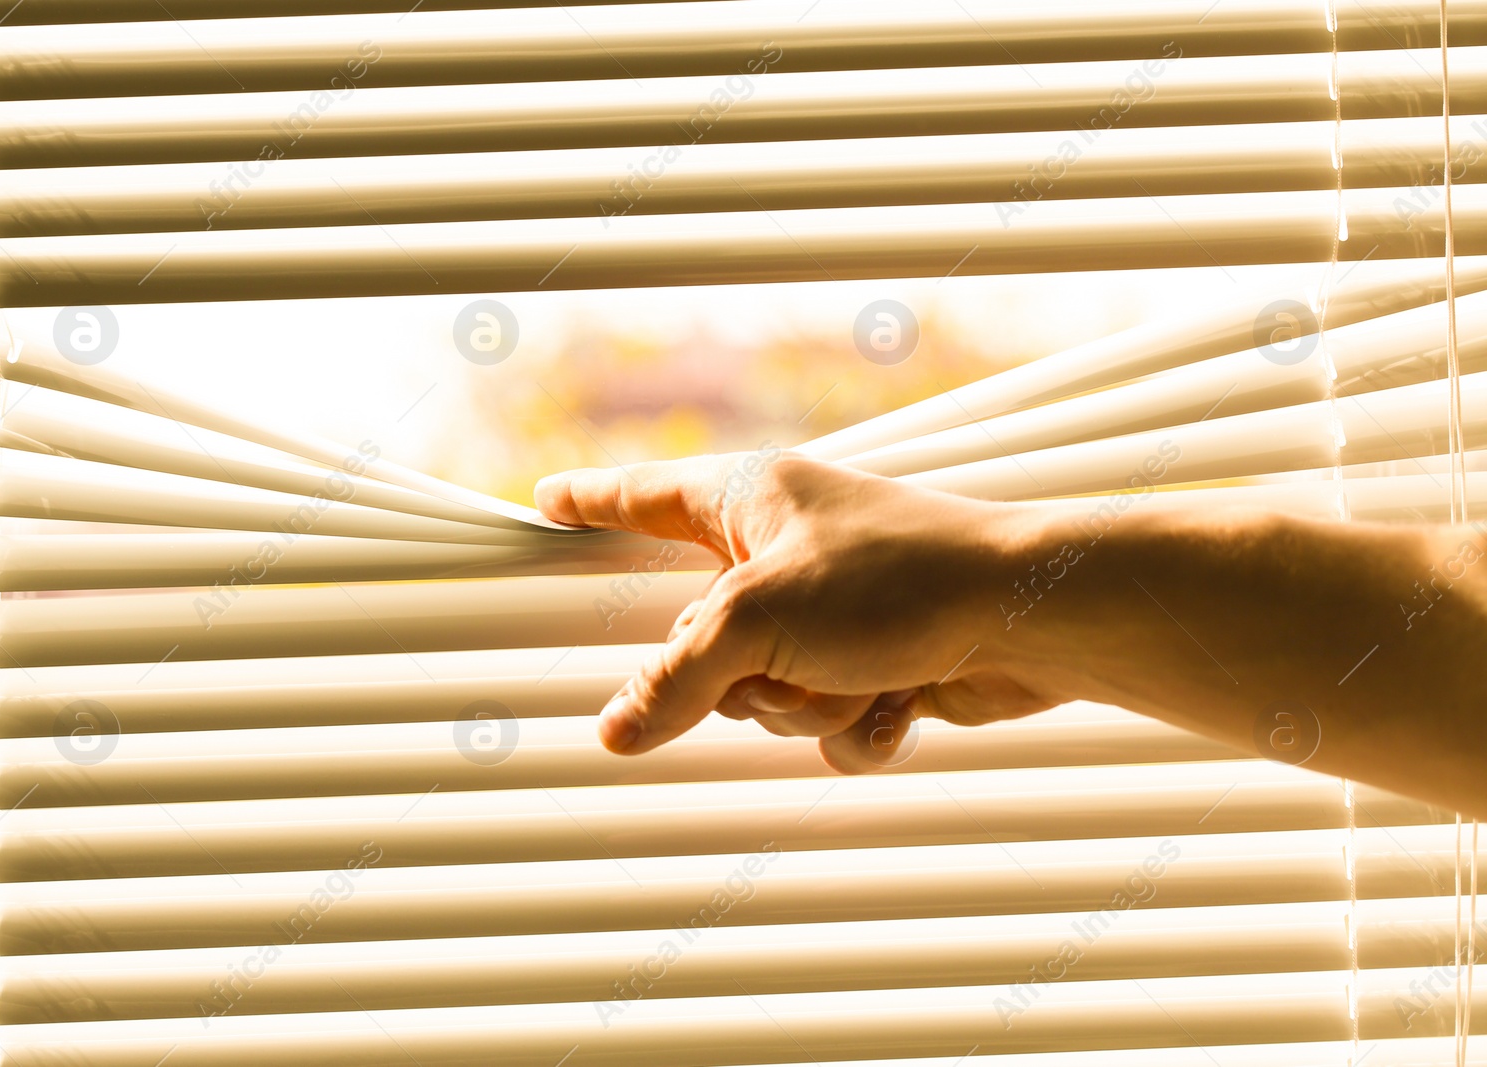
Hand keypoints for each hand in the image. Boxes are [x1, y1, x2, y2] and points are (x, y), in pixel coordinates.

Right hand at [534, 451, 1057, 772]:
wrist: (1032, 617)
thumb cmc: (901, 579)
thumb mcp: (759, 623)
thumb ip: (675, 681)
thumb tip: (613, 730)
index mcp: (748, 500)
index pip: (643, 498)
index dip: (592, 503)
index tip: (547, 502)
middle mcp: (785, 552)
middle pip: (698, 637)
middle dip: (736, 674)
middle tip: (771, 662)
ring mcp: (831, 611)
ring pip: (762, 693)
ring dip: (804, 704)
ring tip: (857, 673)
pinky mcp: (876, 660)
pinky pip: (824, 719)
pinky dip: (856, 723)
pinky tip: (898, 702)